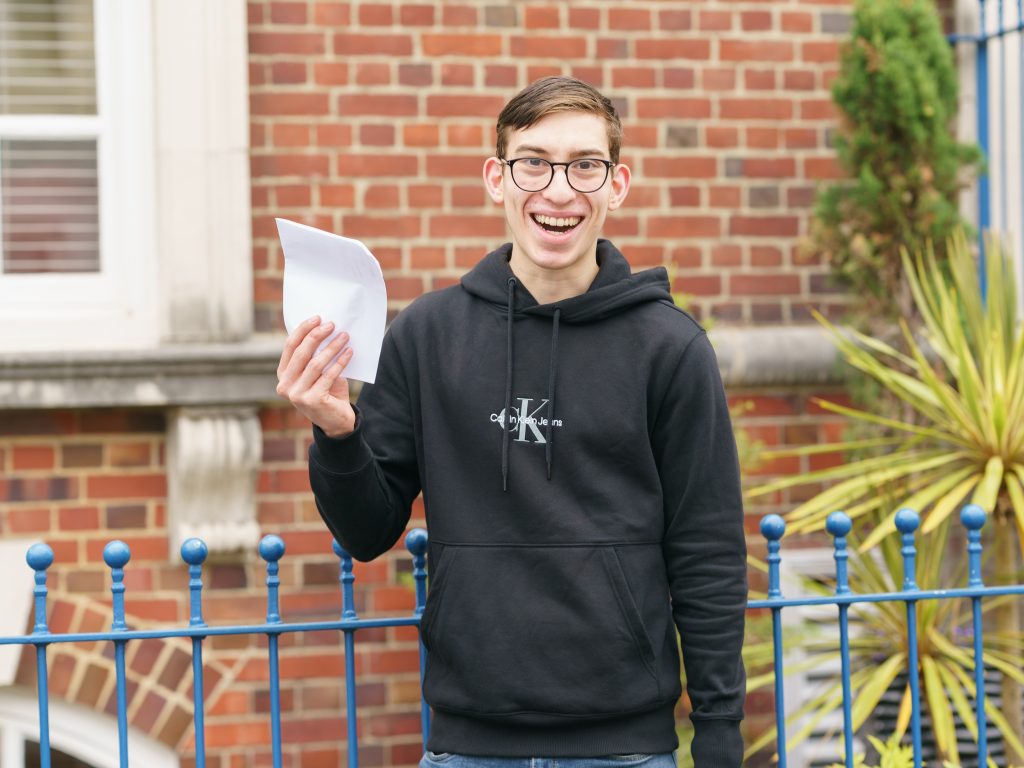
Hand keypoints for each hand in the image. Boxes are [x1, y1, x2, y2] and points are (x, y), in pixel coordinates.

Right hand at [276, 316, 355, 436]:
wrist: (336, 421)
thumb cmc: (327, 391)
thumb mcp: (317, 372)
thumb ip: (314, 356)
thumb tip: (324, 327)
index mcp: (283, 375)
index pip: (290, 346)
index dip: (303, 330)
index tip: (318, 318)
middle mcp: (285, 385)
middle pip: (301, 353)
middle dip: (317, 335)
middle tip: (332, 324)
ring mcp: (297, 395)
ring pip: (316, 364)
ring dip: (332, 347)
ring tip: (345, 336)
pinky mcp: (312, 400)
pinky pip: (329, 375)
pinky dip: (340, 361)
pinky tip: (349, 352)